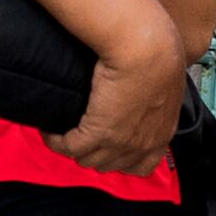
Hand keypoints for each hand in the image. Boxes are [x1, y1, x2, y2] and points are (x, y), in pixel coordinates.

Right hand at [55, 28, 187, 175]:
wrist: (146, 49)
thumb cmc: (158, 55)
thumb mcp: (164, 85)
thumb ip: (154, 100)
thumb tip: (141, 94)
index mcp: (162, 132)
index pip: (142, 165)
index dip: (122, 159)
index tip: (109, 147)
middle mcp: (143, 144)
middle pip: (110, 165)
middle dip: (94, 153)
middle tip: (80, 136)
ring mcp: (121, 142)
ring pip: (88, 160)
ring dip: (73, 148)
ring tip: (63, 133)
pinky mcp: (98, 132)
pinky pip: (69, 147)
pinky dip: (56, 141)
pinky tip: (50, 130)